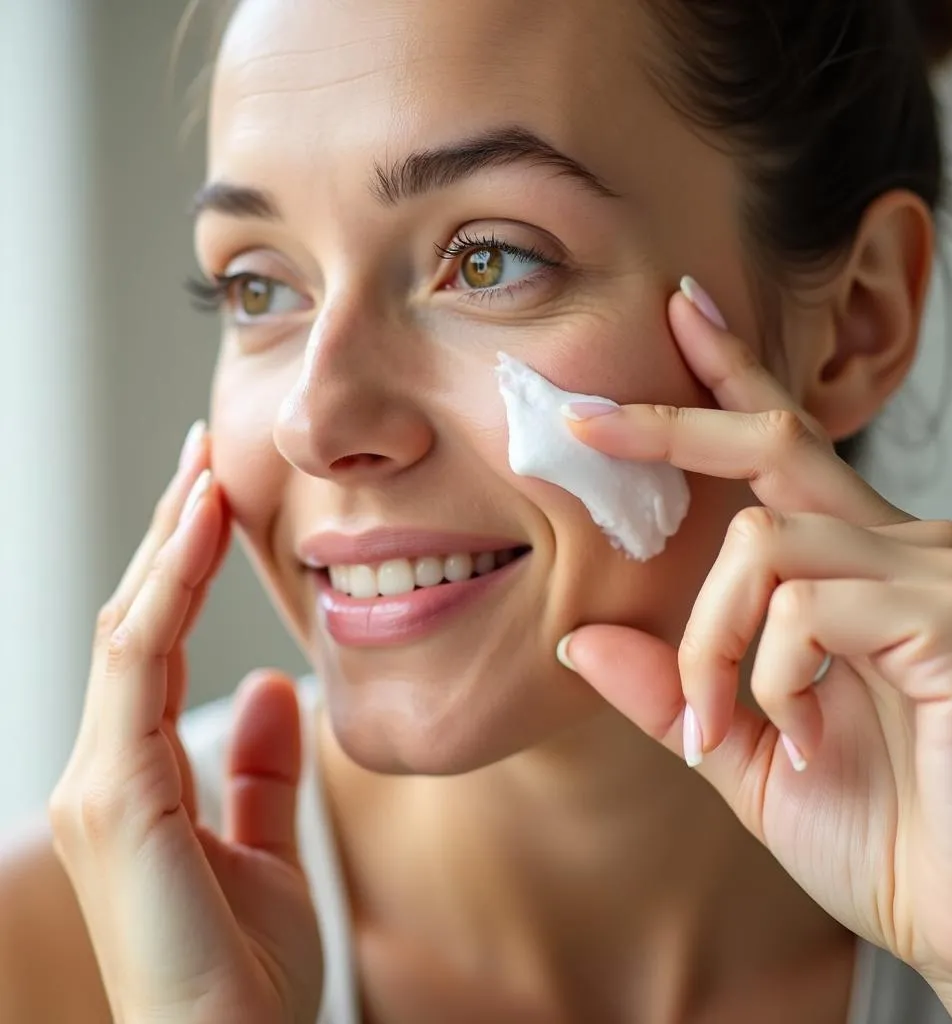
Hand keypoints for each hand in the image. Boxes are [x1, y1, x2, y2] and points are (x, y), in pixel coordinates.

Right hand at [48, 424, 322, 1023]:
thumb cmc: (243, 976)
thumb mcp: (269, 851)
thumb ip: (262, 772)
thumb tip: (272, 689)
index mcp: (140, 777)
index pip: (155, 644)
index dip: (185, 567)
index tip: (218, 498)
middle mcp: (109, 768)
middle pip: (136, 620)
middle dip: (170, 534)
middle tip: (207, 454)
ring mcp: (105, 780)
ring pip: (129, 627)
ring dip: (168, 542)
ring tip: (206, 471)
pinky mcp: (118, 797)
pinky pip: (138, 665)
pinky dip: (167, 590)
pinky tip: (199, 531)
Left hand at [559, 282, 951, 1009]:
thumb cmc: (865, 824)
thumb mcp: (736, 745)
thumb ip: (668, 686)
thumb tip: (577, 637)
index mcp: (849, 561)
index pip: (780, 443)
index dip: (728, 375)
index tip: (678, 313)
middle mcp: (900, 543)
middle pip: (769, 443)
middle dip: (669, 424)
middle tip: (582, 421)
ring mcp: (937, 572)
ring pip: (762, 544)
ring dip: (713, 643)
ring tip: (725, 725)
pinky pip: (808, 607)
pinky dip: (772, 678)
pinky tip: (806, 737)